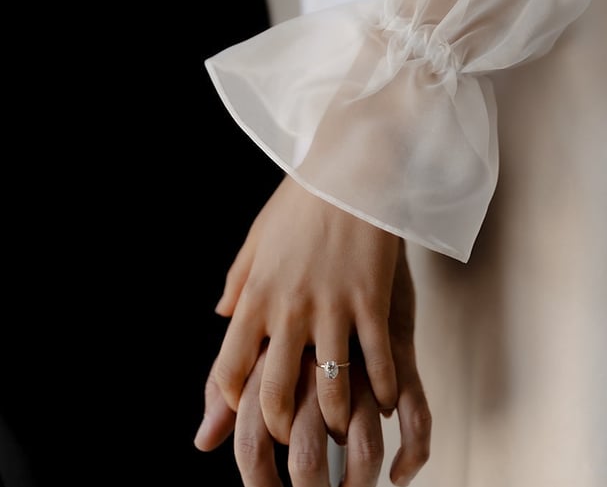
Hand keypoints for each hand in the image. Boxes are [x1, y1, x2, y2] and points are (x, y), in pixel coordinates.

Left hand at [213, 176, 400, 443]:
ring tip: (341, 426)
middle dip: (282, 426)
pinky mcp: (372, 302)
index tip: (242, 407)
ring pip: (331, 387)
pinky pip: (378, 361)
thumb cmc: (302, 200)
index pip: (230, 365)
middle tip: (294, 435)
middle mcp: (290, 309)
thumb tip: (219, 313)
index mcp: (258, 294)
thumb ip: (237, 278)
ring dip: (335, 418)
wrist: (351, 171)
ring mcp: (333, 308)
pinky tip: (387, 399)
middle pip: (276, 391)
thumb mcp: (258, 236)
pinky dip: (384, 389)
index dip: (230, 398)